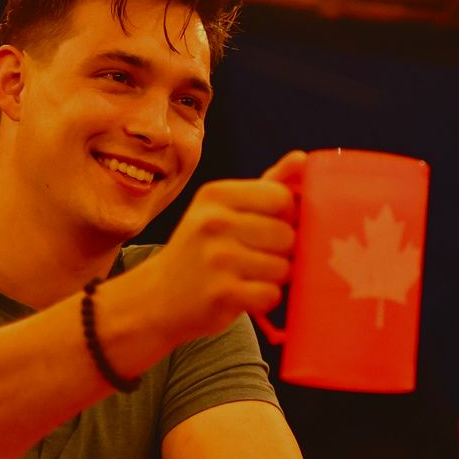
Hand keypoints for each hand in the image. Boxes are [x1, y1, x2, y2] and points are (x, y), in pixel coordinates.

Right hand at [158, 150, 304, 338]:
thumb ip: (267, 184)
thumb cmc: (200, 249)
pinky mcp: (222, 294)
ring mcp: (217, 259)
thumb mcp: (223, 209)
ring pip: (283, 267)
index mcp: (216, 195)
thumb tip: (302, 159)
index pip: (282, 198)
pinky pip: (271, 294)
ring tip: (246, 276)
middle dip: (280, 251)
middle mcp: (213, 222)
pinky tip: (243, 294)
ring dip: (273, 278)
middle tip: (254, 257)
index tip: (267, 226)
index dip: (286, 216)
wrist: (156, 298)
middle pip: (287, 235)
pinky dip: (263, 300)